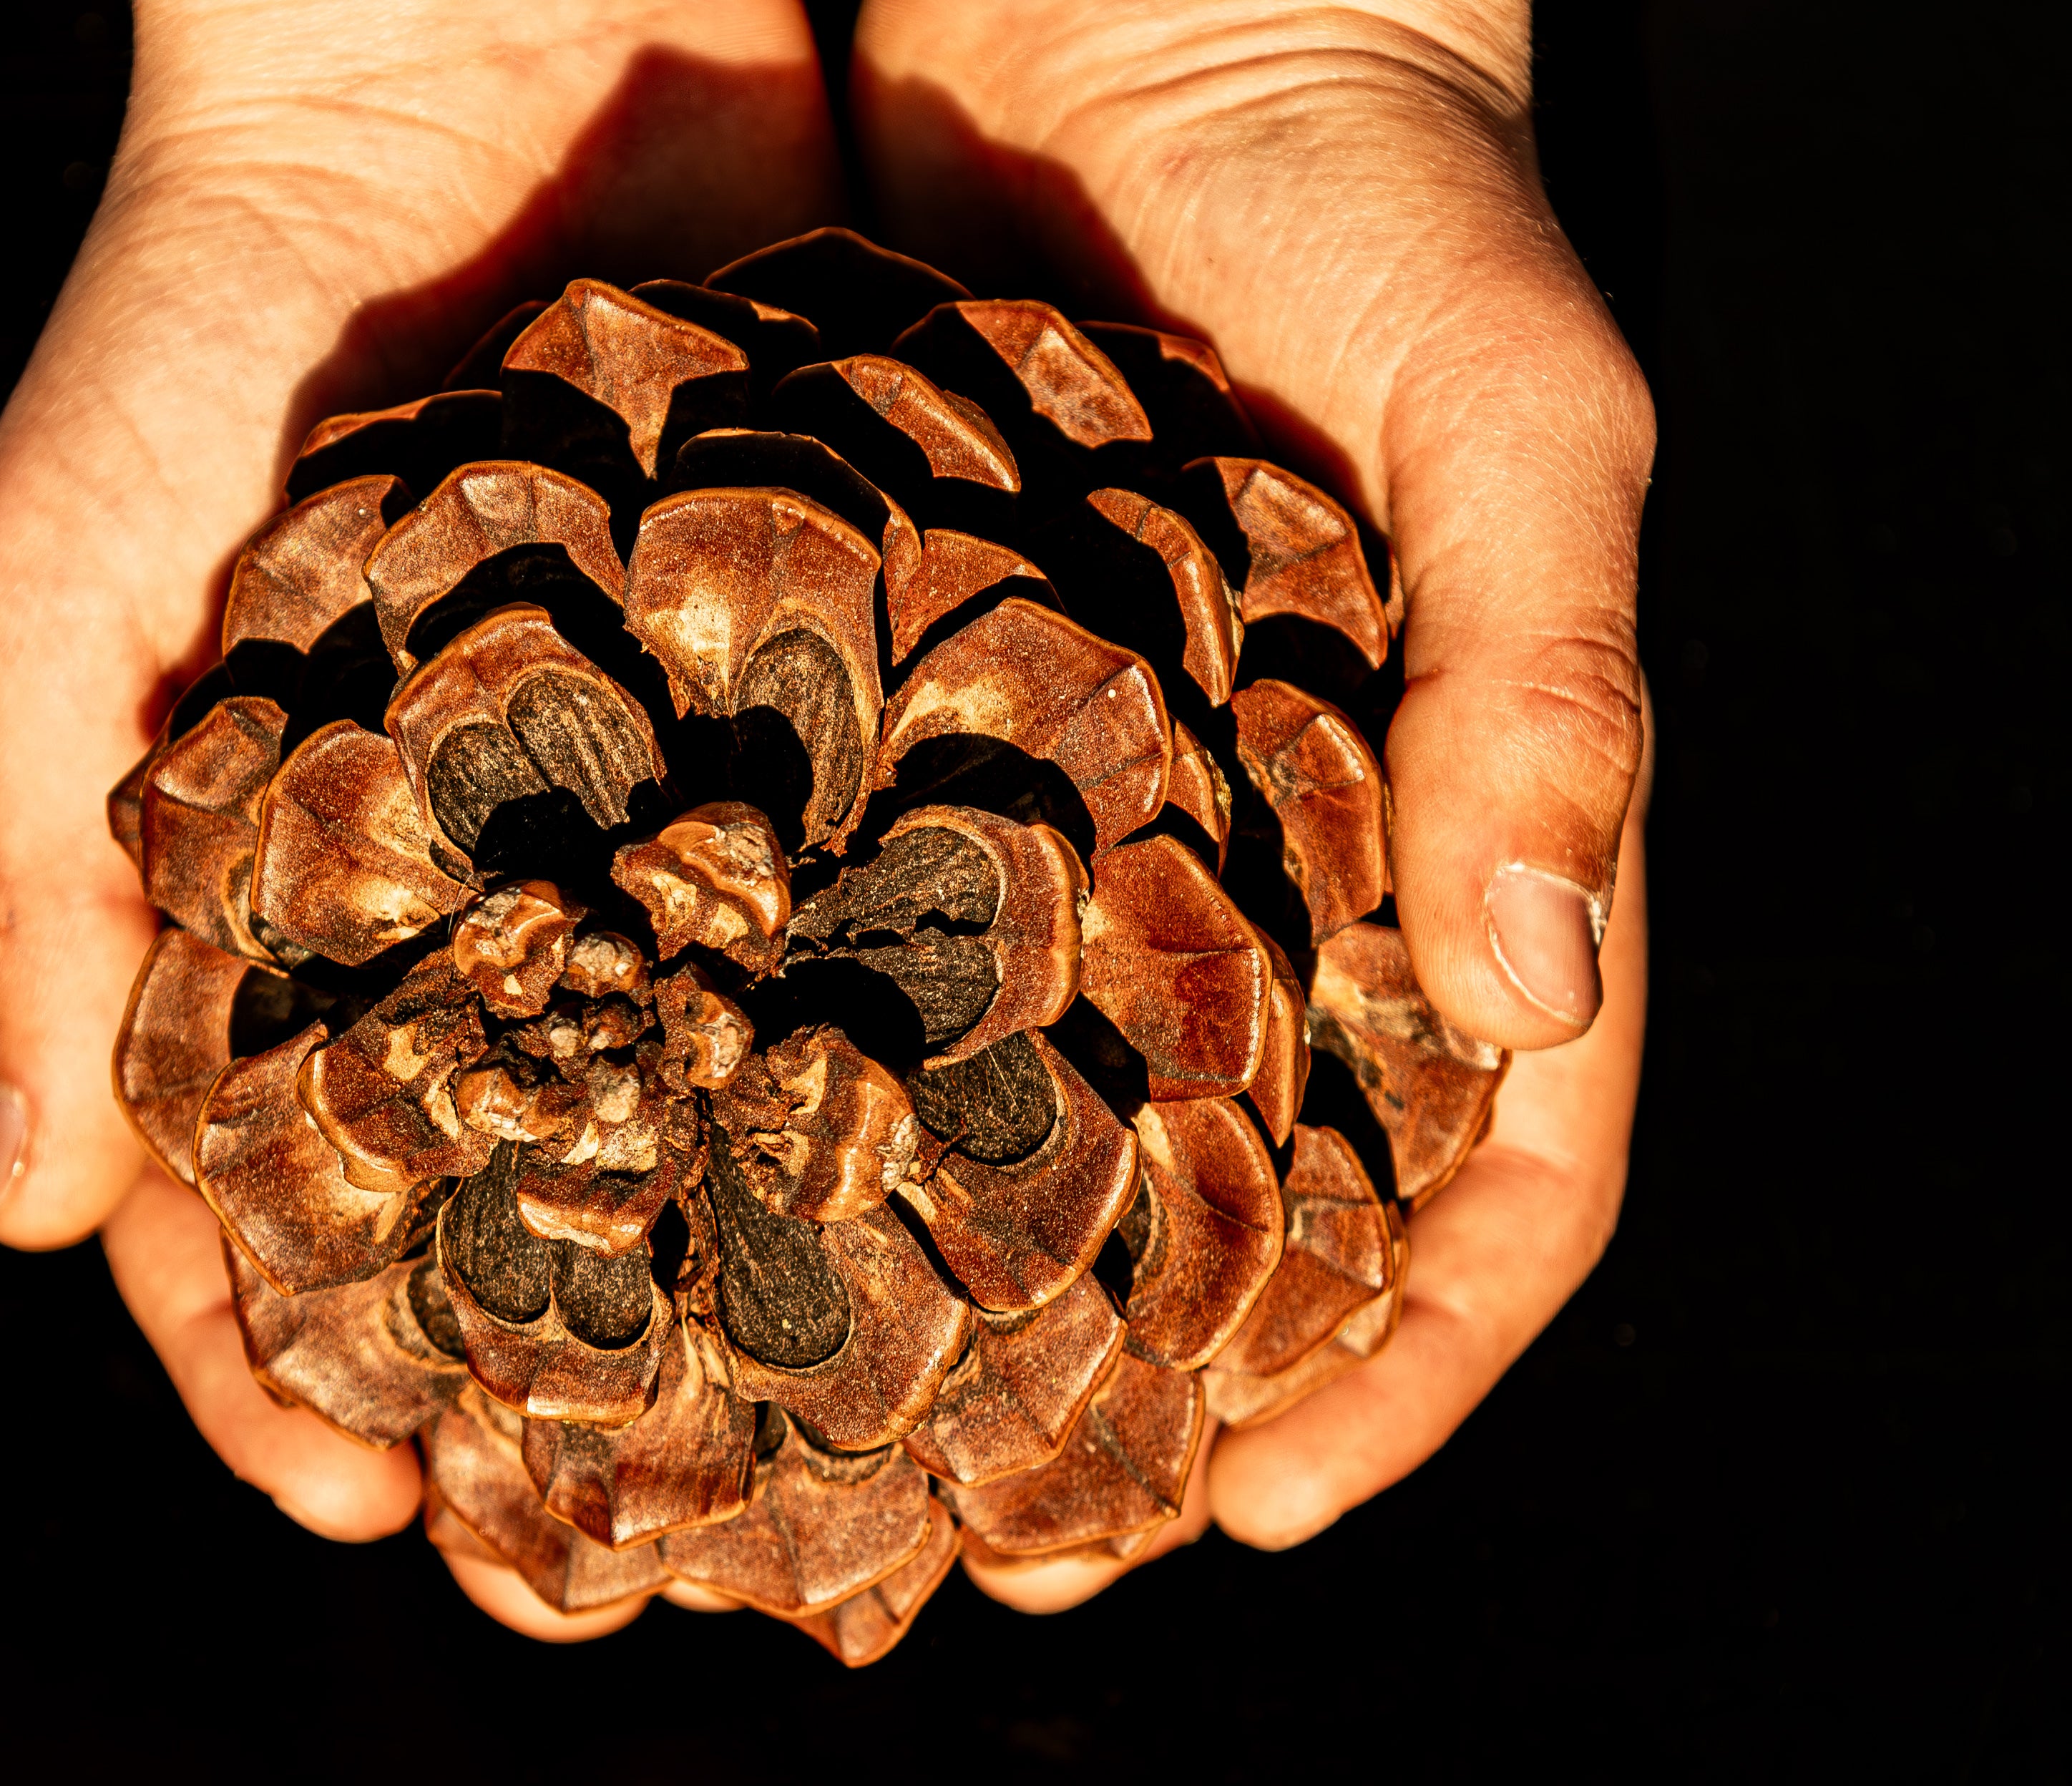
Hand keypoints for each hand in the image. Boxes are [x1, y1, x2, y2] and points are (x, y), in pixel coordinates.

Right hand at [0, 0, 841, 1631]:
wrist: (455, 22)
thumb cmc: (199, 301)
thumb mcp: (56, 585)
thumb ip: (31, 885)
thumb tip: (34, 1215)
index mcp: (294, 877)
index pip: (277, 1176)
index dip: (296, 1353)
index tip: (373, 1498)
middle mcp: (490, 863)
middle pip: (513, 1169)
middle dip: (546, 1366)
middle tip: (599, 1546)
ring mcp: (660, 782)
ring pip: (694, 1067)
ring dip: (734, 1248)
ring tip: (795, 1429)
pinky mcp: (818, 672)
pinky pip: (855, 885)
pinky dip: (878, 1023)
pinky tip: (934, 1163)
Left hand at [850, 0, 1652, 1604]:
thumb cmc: (1382, 168)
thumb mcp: (1515, 407)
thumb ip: (1556, 679)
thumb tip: (1541, 985)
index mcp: (1418, 829)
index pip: (1469, 1159)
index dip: (1401, 1356)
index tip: (1267, 1509)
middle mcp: (1228, 846)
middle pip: (1211, 1180)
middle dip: (1127, 1383)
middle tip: (1003, 1541)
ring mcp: (1051, 786)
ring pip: (1007, 1082)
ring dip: (931, 1264)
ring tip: (819, 1418)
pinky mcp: (880, 689)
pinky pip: (831, 906)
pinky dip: (779, 1045)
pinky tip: (682, 1150)